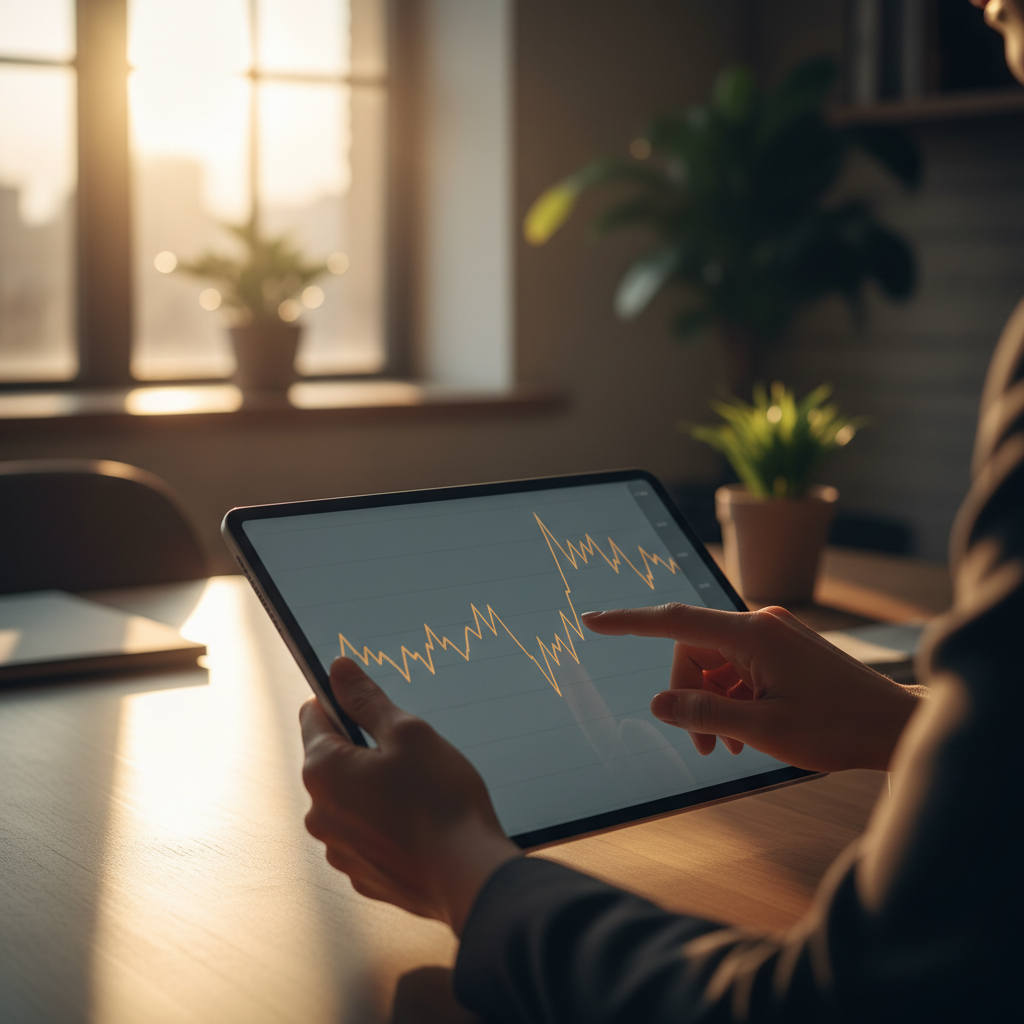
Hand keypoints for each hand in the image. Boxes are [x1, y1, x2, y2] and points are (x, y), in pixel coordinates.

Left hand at [299, 658, 520, 933]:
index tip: (370, 705)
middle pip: (332, 760)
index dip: (342, 702)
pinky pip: (367, 835)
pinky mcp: (362, 874)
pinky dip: (387, 825)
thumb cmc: (440, 801)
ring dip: (375, 789)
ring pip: (351, 799)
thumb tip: (339, 670)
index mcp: (323, 770)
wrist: (469, 876)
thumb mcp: (408, 732)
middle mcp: (319, 812)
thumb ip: (367, 699)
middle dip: (364, 750)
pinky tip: (420, 824)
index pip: (313, 715)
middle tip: (409, 753)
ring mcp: (338, 849)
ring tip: (420, 792)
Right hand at [582, 604, 925, 771]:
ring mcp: (774, 634)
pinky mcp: (784, 647)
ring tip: (729, 746)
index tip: (592, 620)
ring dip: (714, 702)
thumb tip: (659, 703)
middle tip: (703, 746)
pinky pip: (740, 667)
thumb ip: (705, 713)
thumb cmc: (838, 727)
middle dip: (689, 695)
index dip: (628, 622)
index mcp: (753, 633)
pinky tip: (746, 732)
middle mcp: (761, 623)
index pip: (675, 621)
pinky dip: (734, 696)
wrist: (895, 726)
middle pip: (695, 651)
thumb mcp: (763, 729)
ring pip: (717, 663)